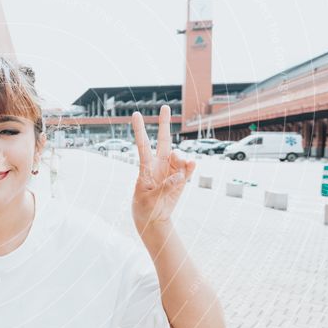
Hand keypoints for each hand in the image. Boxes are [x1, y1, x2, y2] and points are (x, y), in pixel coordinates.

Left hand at [131, 105, 194, 234]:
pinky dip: (190, 167)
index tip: (136, 114)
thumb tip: (178, 176)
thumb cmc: (145, 209)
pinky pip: (188, 169)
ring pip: (178, 156)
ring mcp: (171, 170)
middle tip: (164, 107)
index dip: (139, 130)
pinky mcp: (182, 179)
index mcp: (145, 168)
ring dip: (180, 160)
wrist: (154, 220)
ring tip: (176, 177)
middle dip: (164, 124)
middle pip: (163, 141)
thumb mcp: (149, 201)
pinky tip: (191, 165)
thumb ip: (164, 188)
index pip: (142, 145)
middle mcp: (159, 165)